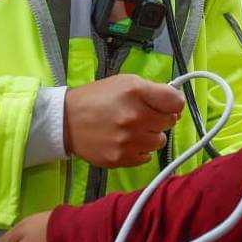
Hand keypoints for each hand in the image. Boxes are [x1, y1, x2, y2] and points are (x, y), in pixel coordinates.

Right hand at [64, 74, 184, 167]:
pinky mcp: (121, 159)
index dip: (173, 103)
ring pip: (160, 141)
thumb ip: (153, 90)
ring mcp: (128, 140)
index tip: (166, 105)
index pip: (176, 102)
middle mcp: (135, 116)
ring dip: (151, 135)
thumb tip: (176, 105)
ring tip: (133, 130)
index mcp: (136, 92)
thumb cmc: (98, 98)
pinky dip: (140, 150)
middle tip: (143, 116)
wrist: (65, 121)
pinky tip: (126, 142)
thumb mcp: (125, 82)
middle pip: (170, 122)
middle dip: (160, 118)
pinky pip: (146, 156)